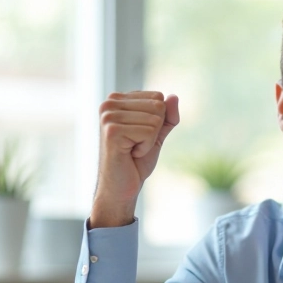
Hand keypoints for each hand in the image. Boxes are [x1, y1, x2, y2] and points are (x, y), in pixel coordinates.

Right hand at [90, 91, 179, 227]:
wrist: (121, 187)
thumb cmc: (136, 160)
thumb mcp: (157, 134)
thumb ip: (167, 116)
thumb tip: (173, 96)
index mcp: (118, 99)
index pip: (158, 97)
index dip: (158, 122)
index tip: (140, 135)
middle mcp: (109, 103)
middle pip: (158, 106)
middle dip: (155, 131)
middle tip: (136, 145)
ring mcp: (109, 116)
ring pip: (155, 120)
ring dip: (149, 141)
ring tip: (132, 149)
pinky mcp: (112, 130)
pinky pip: (148, 132)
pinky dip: (145, 148)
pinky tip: (129, 154)